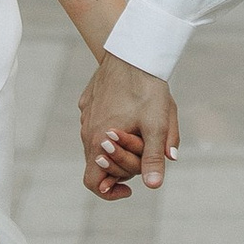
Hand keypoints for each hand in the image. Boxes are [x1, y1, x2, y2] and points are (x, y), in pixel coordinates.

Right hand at [80, 51, 177, 200]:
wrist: (132, 51)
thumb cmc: (147, 89)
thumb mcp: (157, 125)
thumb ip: (153, 158)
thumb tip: (153, 185)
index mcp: (98, 141)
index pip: (94, 183)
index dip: (110, 193)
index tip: (130, 188)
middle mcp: (86, 131)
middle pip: (100, 165)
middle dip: (123, 166)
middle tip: (146, 151)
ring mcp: (86, 116)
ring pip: (99, 144)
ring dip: (119, 147)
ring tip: (142, 130)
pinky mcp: (89, 103)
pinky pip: (98, 124)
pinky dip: (113, 129)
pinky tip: (132, 113)